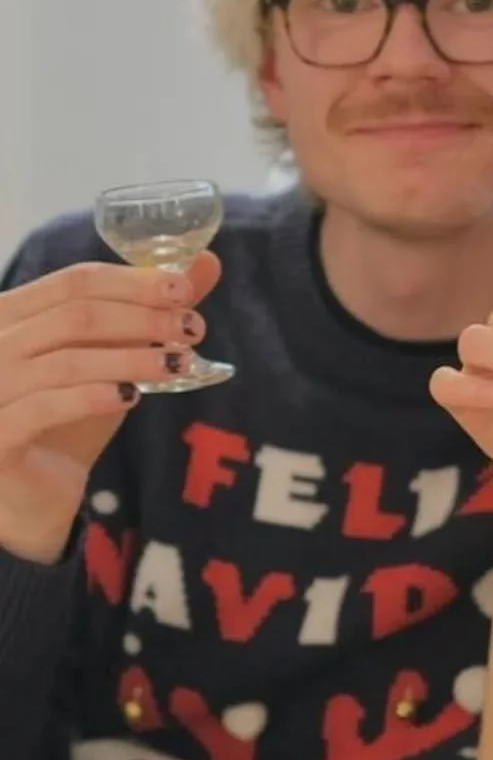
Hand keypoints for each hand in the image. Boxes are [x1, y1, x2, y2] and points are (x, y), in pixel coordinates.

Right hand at [0, 253, 219, 562]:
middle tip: (192, 328)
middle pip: (74, 316)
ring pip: (66, 361)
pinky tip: (133, 397)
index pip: (73, 282)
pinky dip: (94, 396)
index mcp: (11, 315)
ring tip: (179, 363)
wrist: (30, 495)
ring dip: (131, 358)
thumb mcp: (110, 360)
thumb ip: (148, 312)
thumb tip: (206, 263)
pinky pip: (45, 407)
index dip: (133, 282)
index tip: (185, 289)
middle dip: (142, 318)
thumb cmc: (66, 419)